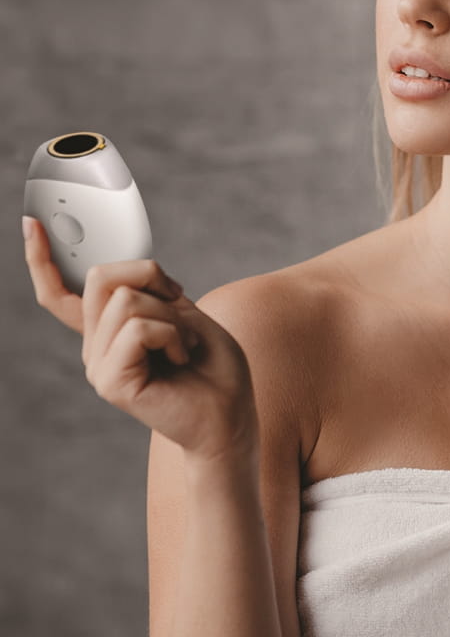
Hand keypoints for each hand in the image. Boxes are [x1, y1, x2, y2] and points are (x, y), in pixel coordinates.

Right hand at [25, 216, 258, 463]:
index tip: (31, 223)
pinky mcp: (110, 382)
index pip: (62, 293)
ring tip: (185, 345)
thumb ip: (149, 292)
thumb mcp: (184, 312)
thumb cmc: (214, 365)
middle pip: (101, 277)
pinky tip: (181, 358)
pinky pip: (139, 328)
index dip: (43, 259)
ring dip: (173, 315)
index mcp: (109, 329)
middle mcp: (95, 346)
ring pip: (127, 300)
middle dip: (152, 276)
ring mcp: (99, 365)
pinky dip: (173, 334)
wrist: (231, 414)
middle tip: (182, 306)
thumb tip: (124, 276)